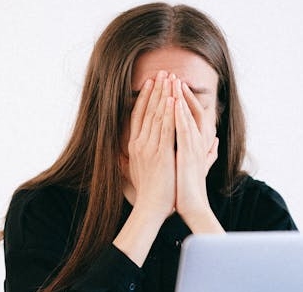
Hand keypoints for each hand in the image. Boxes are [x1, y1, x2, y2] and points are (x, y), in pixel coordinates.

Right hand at [124, 70, 176, 219]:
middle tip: (163, 72)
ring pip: (156, 115)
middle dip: (156, 90)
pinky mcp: (160, 154)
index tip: (151, 82)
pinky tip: (173, 99)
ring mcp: (149, 148)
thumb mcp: (138, 171)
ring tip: (169, 78)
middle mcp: (139, 144)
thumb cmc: (148, 192)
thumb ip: (135, 158)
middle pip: (147, 110)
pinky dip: (169, 113)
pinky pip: (165, 128)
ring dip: (163, 95)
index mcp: (134, 146)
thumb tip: (128, 152)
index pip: (138, 115)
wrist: (151, 208)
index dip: (145, 97)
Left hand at [173, 77, 218, 219]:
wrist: (192, 207)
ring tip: (172, 81)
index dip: (183, 99)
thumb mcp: (198, 165)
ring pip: (187, 116)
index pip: (192, 114)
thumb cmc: (191, 188)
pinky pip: (183, 130)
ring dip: (180, 98)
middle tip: (171, 75)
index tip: (173, 85)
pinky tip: (173, 102)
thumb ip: (208, 153)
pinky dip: (179, 115)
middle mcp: (199, 142)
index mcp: (198, 143)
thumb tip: (216, 143)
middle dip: (180, 92)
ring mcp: (195, 147)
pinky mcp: (188, 154)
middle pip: (190, 110)